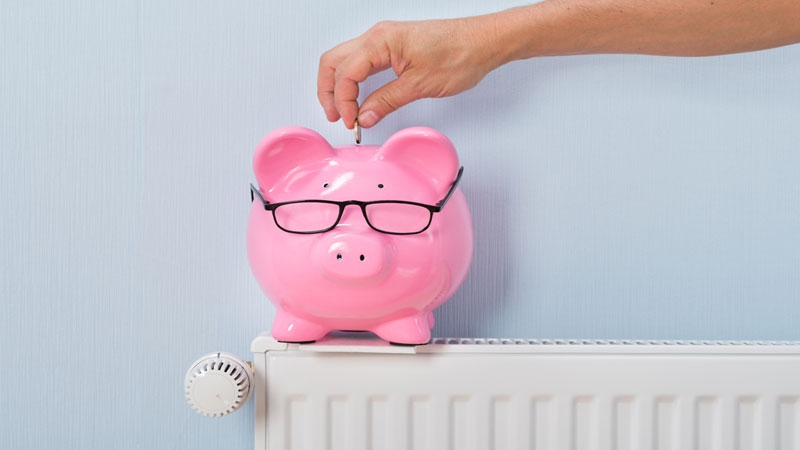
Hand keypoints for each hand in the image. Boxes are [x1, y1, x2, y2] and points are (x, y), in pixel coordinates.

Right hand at [317, 18, 501, 128]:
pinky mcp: (393, 46)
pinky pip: (362, 61)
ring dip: (339, 85)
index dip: (343, 101)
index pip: (345, 73)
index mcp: (381, 41)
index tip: (351, 122)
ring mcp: (384, 39)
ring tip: (344, 110)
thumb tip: (364, 116)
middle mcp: (378, 36)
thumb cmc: (460, 55)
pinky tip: (359, 97)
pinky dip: (354, 79)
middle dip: (329, 91)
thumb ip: (387, 102)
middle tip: (337, 117)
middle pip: (334, 62)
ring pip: (345, 60)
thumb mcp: (420, 85)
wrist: (482, 42)